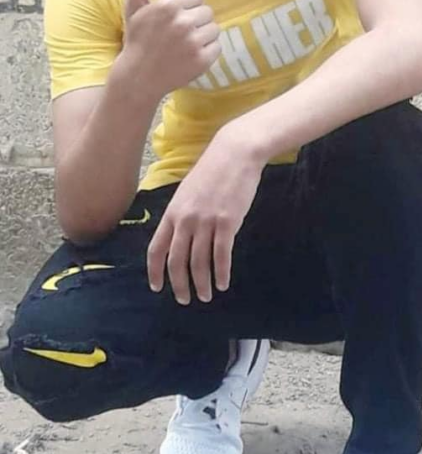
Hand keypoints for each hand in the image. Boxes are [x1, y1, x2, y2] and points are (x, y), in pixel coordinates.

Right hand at [122, 0, 221, 99]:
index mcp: (168, 6)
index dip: (187, 7)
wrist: (139, 77)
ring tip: (186, 45)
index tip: (175, 19)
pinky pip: (217, 47)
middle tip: (180, 34)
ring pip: (214, 29)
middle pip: (207, 12)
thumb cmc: (137, 41)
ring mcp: (194, 42)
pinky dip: (208, 52)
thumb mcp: (134, 9)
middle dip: (196, 21)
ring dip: (204, 36)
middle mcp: (183, 22)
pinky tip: (191, 56)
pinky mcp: (203, 60)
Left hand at [146, 131, 264, 303]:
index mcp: (172, 213)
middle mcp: (185, 220)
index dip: (155, 271)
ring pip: (200, 262)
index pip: (156, 249)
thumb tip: (180, 237)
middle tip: (185, 299)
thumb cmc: (212, 171)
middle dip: (180, 284)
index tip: (157, 287)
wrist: (234, 153)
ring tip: (206, 296)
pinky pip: (221, 255)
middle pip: (177, 261)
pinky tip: (223, 283)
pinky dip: (221, 273)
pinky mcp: (227, 222)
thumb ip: (181, 214)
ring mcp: (206, 221)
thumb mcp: (187, 192)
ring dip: (202, 283)